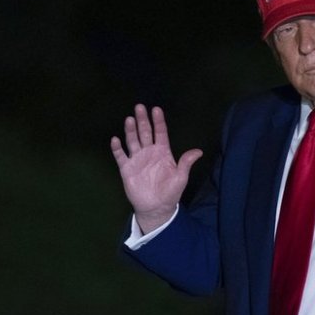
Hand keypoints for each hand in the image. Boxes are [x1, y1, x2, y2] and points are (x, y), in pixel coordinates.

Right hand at [111, 104, 202, 232]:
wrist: (156, 207)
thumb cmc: (170, 192)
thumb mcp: (181, 177)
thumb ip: (186, 163)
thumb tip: (199, 151)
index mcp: (162, 152)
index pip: (160, 132)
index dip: (158, 121)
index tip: (156, 109)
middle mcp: (149, 152)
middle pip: (145, 132)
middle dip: (142, 120)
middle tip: (139, 107)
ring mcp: (137, 159)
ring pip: (132, 140)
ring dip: (130, 130)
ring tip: (129, 119)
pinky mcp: (126, 168)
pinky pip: (121, 156)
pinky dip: (117, 148)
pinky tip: (116, 139)